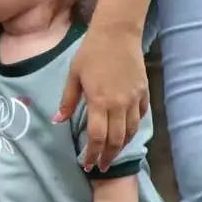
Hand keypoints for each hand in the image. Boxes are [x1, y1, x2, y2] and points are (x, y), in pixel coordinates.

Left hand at [55, 23, 148, 171]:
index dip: (91, 153)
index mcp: (99, 102)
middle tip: (100, 167)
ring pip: (131, 131)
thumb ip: (67, 101)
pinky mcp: (144, 92)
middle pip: (116, 139)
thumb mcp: (73, 77)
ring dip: (121, 145)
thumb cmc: (90, 54)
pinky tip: (126, 132)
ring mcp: (135, 99)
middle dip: (107, 156)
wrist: (117, 34)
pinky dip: (133, 127)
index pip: (96, 137)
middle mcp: (120, 105)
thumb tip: (57, 121)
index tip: (87, 164)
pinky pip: (140, 116)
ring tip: (112, 154)